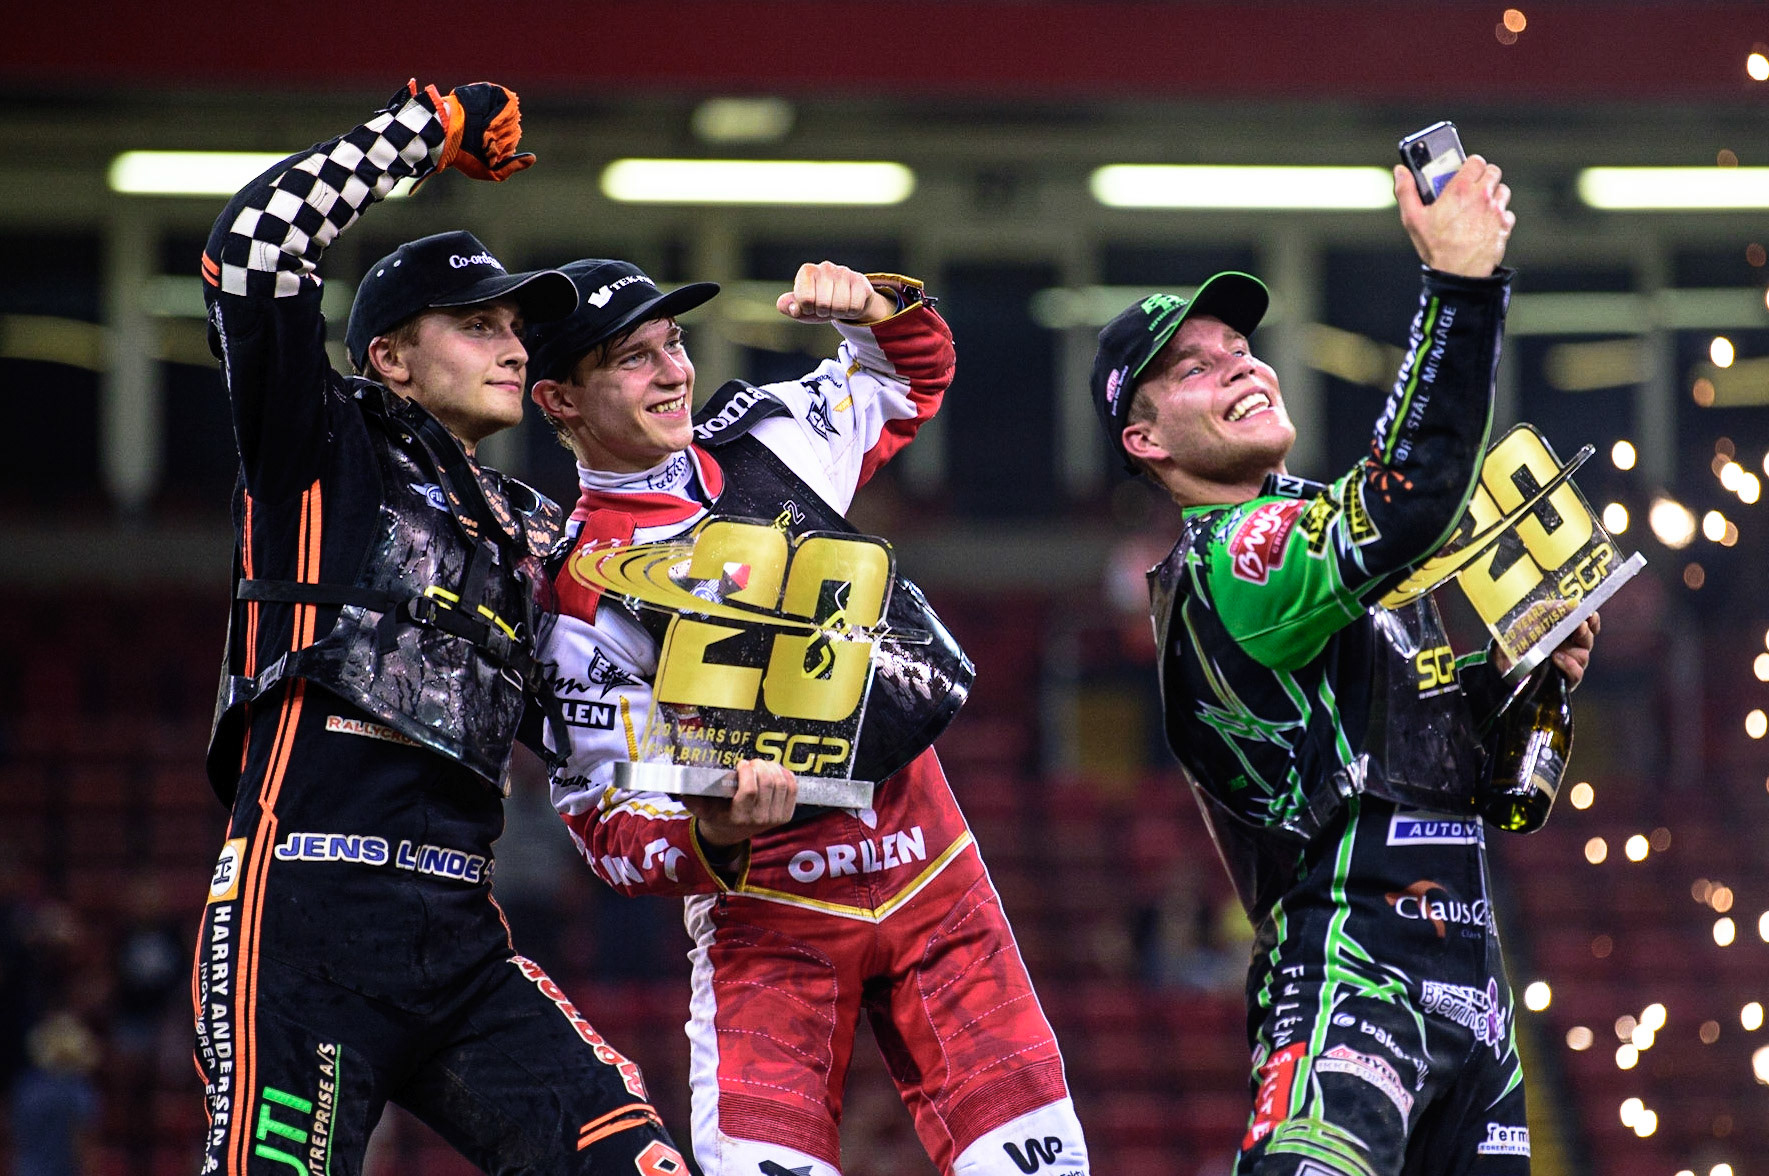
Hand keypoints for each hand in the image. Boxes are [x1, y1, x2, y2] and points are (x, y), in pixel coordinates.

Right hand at [435, 82, 534, 181]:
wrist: (446, 138)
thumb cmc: (465, 157)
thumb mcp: (492, 170)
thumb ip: (513, 166)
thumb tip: (533, 158)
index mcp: (496, 134)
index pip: (514, 137)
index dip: (502, 148)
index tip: (487, 154)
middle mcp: (496, 118)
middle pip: (514, 127)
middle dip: (500, 140)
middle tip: (482, 144)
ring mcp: (493, 104)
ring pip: (513, 116)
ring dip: (499, 130)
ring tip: (483, 136)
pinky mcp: (490, 92)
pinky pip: (509, 103)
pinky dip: (502, 116)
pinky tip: (489, 125)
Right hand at [684, 759, 797, 846]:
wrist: (731, 832)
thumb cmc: (716, 815)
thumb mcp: (701, 809)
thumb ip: (692, 798)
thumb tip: (681, 787)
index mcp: (738, 817)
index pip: (750, 791)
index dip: (747, 772)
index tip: (741, 764)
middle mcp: (759, 820)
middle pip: (768, 784)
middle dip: (760, 766)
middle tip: (752, 762)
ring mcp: (775, 819)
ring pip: (781, 784)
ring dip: (773, 768)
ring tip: (762, 765)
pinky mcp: (786, 815)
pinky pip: (793, 789)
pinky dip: (786, 774)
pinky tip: (775, 770)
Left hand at [776, 261, 895, 323]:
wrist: (845, 298)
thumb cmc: (818, 302)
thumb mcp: (801, 307)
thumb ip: (789, 307)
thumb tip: (793, 308)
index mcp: (807, 271)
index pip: (805, 299)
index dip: (807, 309)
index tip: (809, 306)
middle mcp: (825, 267)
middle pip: (823, 304)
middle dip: (823, 312)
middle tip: (825, 307)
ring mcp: (844, 272)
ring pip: (840, 306)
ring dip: (838, 313)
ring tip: (836, 305)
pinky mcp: (860, 280)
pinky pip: (855, 307)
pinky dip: (851, 312)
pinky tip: (848, 303)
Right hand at [1393, 155, 1513, 277]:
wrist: (1458, 274)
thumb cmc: (1435, 247)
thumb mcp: (1413, 219)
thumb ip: (1406, 191)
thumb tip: (1400, 171)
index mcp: (1460, 189)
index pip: (1476, 161)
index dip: (1470, 165)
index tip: (1464, 173)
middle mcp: (1482, 196)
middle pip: (1493, 171)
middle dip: (1483, 177)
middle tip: (1471, 189)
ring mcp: (1496, 210)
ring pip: (1502, 190)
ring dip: (1493, 195)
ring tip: (1478, 207)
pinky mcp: (1504, 225)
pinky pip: (1507, 212)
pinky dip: (1499, 216)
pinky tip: (1485, 224)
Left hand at [1492, 612, 1598, 685]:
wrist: (1501, 661)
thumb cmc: (1517, 638)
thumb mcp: (1530, 617)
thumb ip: (1550, 609)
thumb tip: (1572, 604)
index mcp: (1565, 631)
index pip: (1587, 626)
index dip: (1592, 621)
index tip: (1590, 614)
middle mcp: (1570, 648)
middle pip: (1588, 640)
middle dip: (1584, 633)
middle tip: (1579, 626)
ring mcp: (1568, 665)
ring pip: (1583, 656)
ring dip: (1572, 650)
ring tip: (1555, 648)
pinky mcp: (1564, 681)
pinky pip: (1576, 673)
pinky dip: (1569, 665)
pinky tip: (1556, 658)